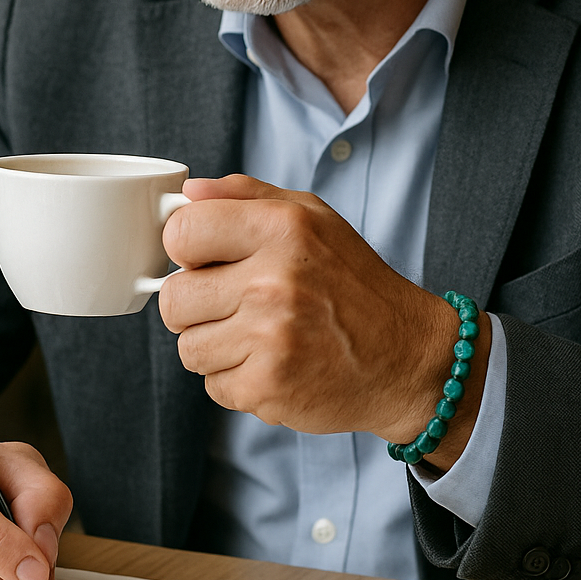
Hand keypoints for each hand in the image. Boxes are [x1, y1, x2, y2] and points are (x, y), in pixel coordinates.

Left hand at [160, 175, 489, 465]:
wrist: (406, 357)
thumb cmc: (356, 284)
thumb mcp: (313, 218)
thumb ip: (247, 196)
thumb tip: (188, 193)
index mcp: (281, 228)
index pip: (181, 233)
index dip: (186, 250)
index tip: (205, 260)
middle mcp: (273, 280)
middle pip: (174, 297)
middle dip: (196, 304)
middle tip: (236, 305)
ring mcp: (269, 337)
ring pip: (188, 346)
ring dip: (216, 346)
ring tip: (259, 336)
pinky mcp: (267, 386)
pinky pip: (213, 384)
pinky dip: (237, 380)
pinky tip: (273, 364)